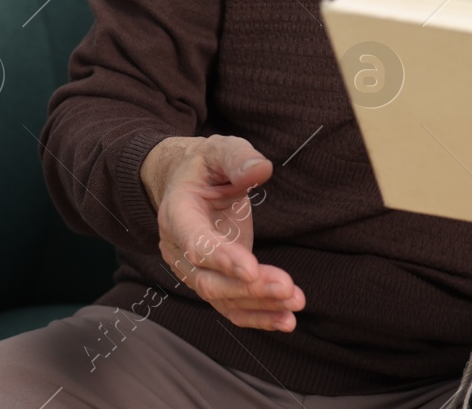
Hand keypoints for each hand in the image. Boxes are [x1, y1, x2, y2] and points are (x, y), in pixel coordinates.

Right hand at [141, 134, 304, 330]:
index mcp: (177, 214)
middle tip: (288, 288)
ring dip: (259, 305)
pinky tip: (285, 320)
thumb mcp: (220, 149)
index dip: (222, 258)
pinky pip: (230, 306)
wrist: (186, 183)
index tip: (252, 270)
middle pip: (208, 280)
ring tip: (294, 305)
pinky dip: (257, 316)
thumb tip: (261, 169)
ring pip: (221, 299)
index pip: (196, 242)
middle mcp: (179, 249)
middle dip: (249, 288)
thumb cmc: (206, 165)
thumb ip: (238, 158)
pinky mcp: (213, 279)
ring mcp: (193, 270)